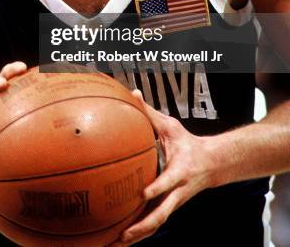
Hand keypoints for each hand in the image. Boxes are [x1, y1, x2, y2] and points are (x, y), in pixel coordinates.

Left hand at [112, 90, 213, 244]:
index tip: (143, 194)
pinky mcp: (169, 208)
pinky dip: (138, 234)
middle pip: (162, 214)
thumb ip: (150, 113)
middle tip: (123, 234)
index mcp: (179, 170)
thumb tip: (132, 94)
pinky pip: (154, 225)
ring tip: (114, 245)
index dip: (157, 188)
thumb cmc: (187, 143)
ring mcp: (173, 203)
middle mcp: (177, 191)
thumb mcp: (172, 126)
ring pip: (156, 224)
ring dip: (137, 236)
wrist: (212, 164)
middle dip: (143, 226)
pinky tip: (119, 241)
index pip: (169, 182)